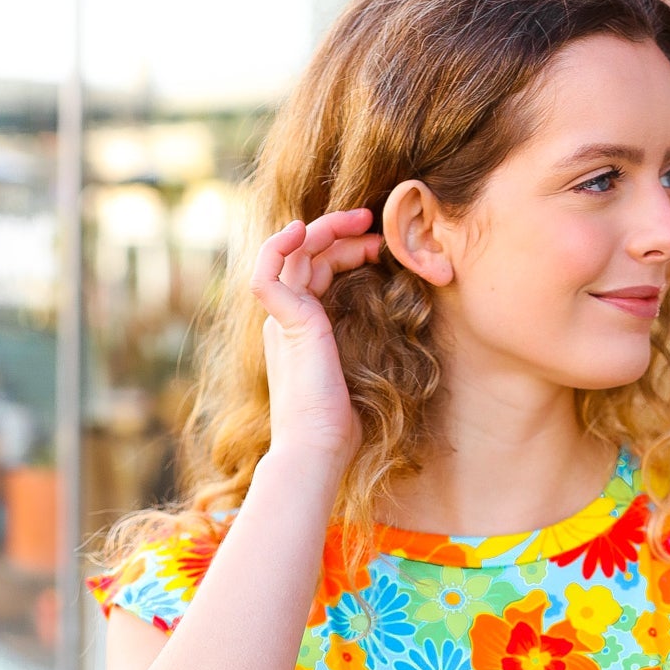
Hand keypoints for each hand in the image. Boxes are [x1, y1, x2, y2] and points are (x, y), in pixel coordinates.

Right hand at [249, 209, 383, 470]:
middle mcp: (287, 320)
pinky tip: (300, 229)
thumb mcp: (360, 371)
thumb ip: (365, 344)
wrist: (319, 450)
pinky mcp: (285, 323)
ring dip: (326, 228)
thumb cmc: (343, 425)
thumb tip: (402, 326)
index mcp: (301, 330)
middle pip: (306, 255)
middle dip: (340, 231)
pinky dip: (277, 246)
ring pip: (293, 254)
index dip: (345, 250)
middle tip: (372, 220)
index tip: (379, 246)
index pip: (316, 270)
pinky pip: (267, 272)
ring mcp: (283, 320)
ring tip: (363, 219)